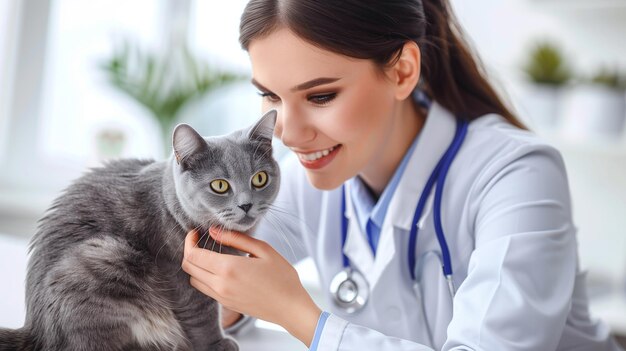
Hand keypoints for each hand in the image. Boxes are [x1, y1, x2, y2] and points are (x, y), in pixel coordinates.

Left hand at [182, 228, 320, 346]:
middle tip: (199, 241)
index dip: (189, 241)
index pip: (193, 255)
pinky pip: (205, 289)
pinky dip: (204, 277)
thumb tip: (213, 231)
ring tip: (209, 254)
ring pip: (194, 280)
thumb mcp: (263, 250)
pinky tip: (219, 269)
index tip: (195, 233)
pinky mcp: (226, 304)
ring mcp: (222, 297)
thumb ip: (236, 239)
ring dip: (196, 266)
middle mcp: (220, 285)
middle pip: (189, 267)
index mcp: (228, 268)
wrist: (290, 308)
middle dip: (189, 251)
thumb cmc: (282, 277)